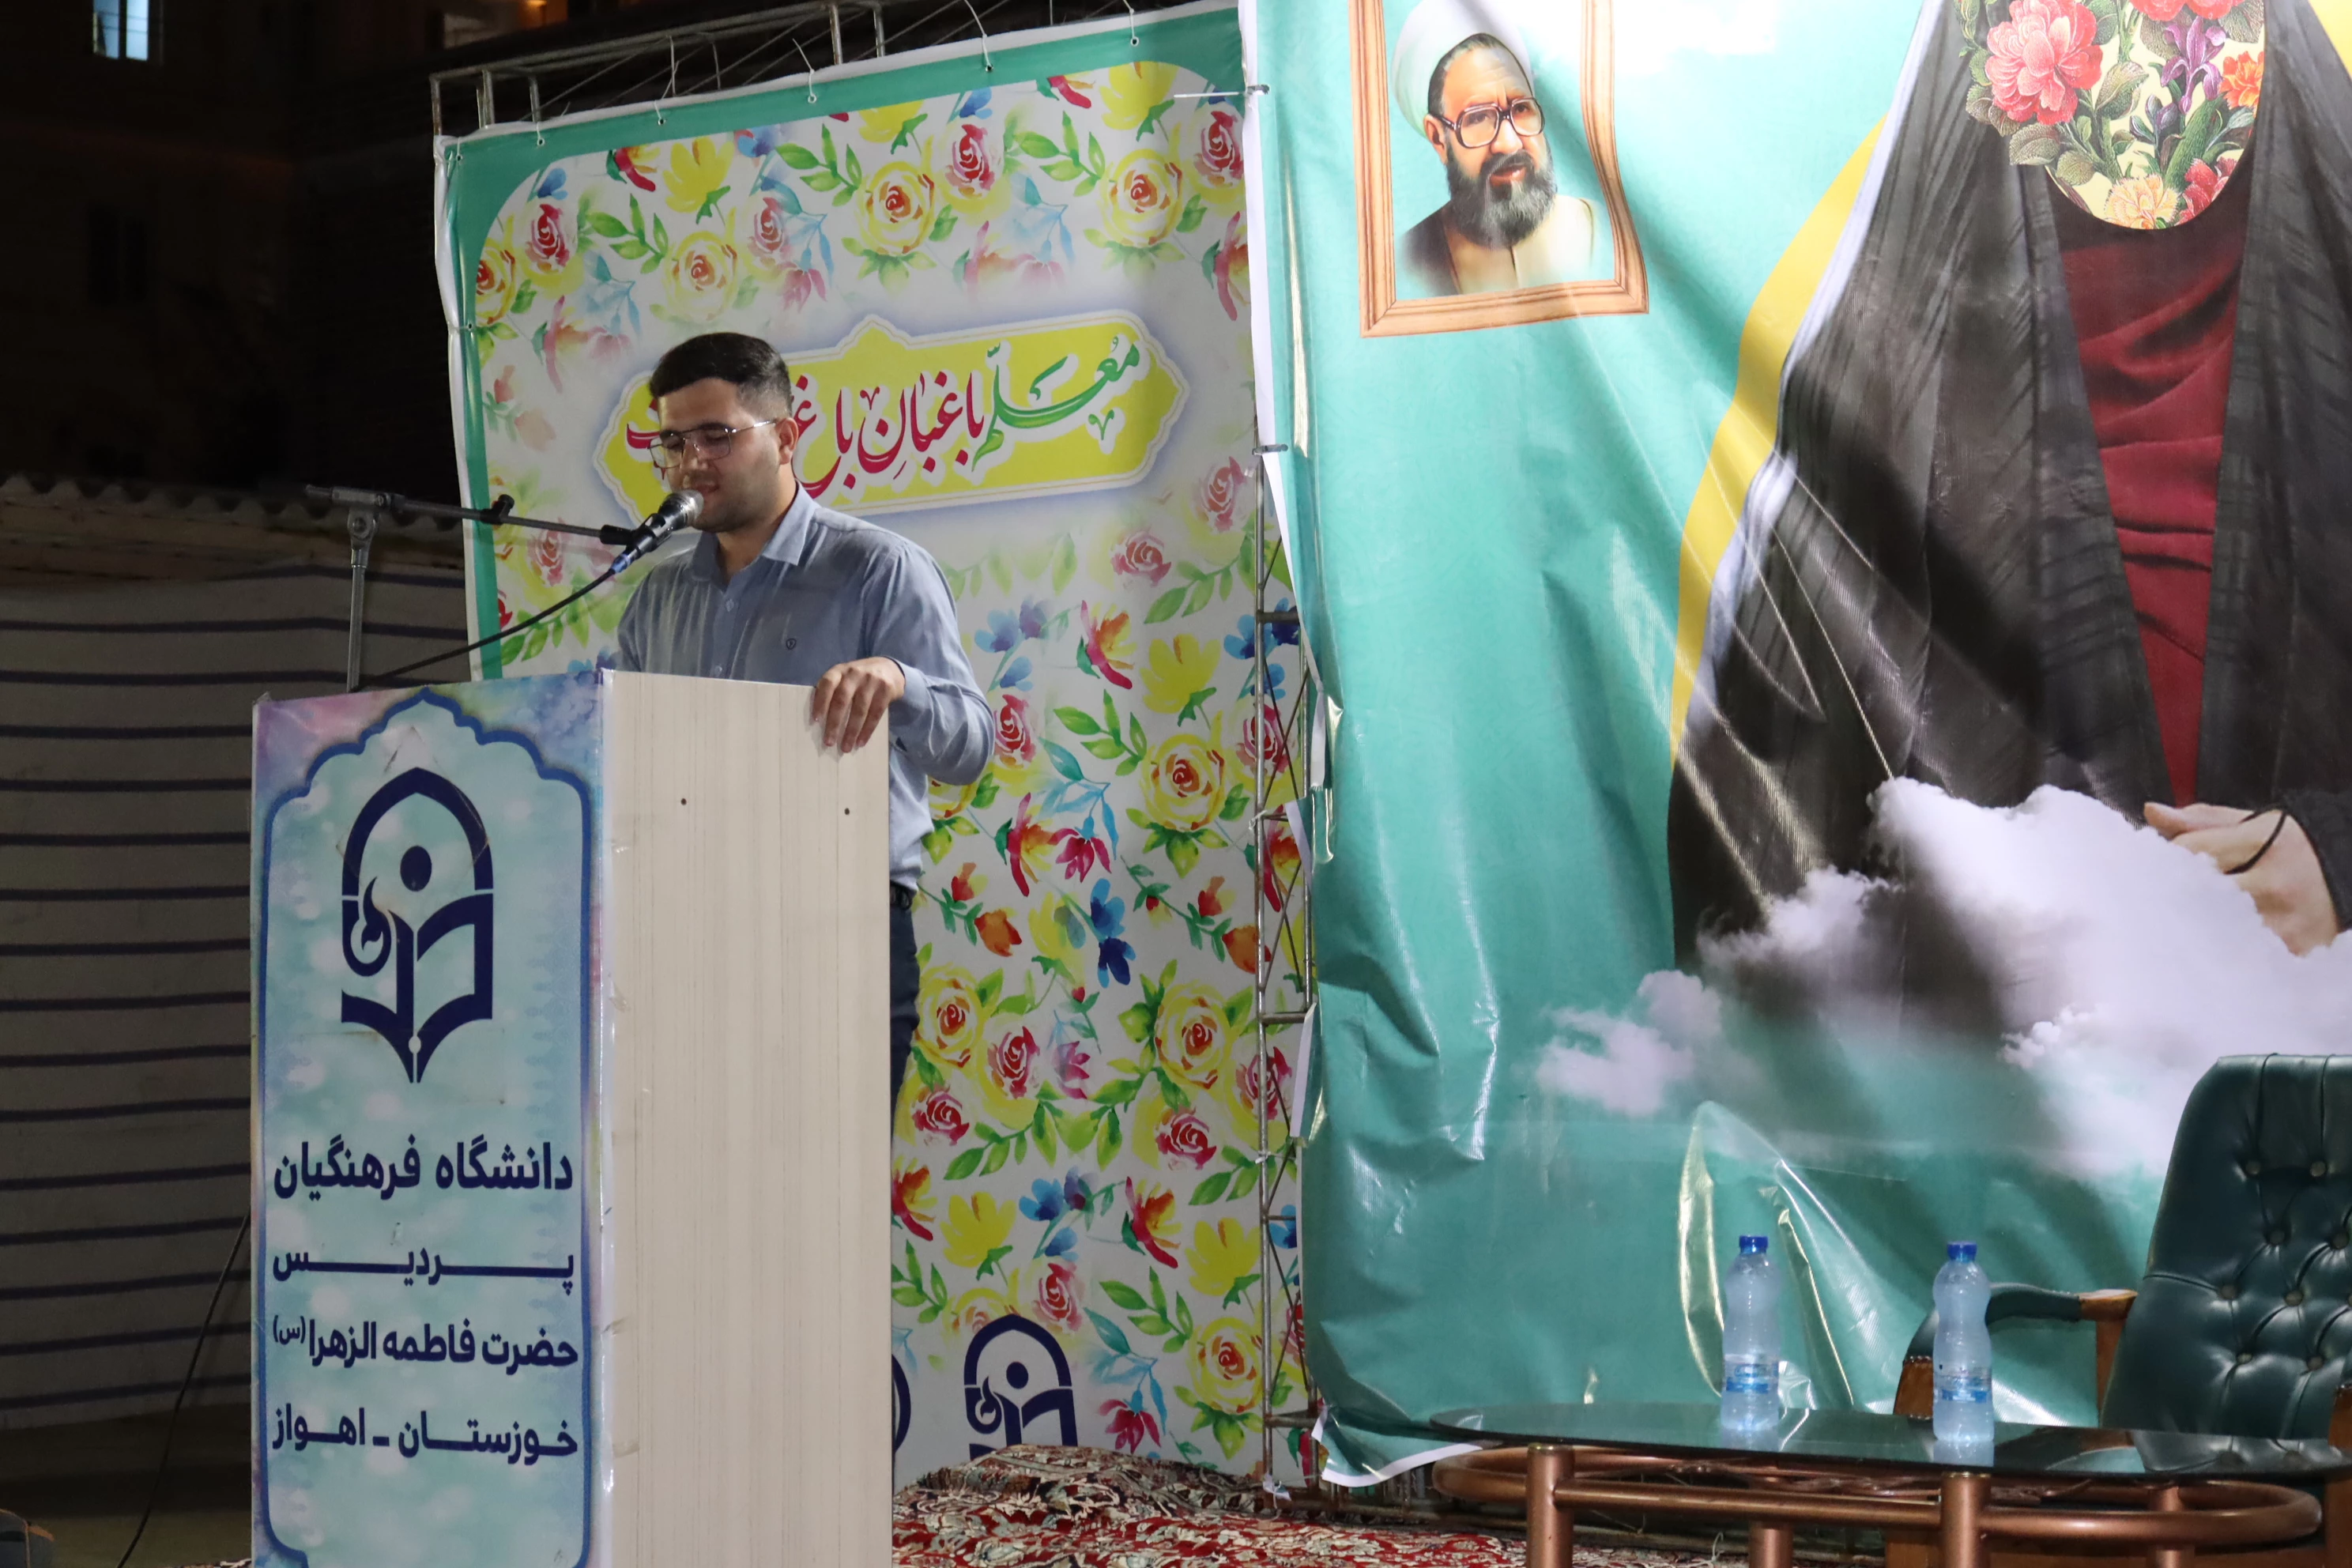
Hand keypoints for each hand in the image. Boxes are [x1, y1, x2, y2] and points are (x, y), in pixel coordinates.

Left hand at [809, 657, 905, 752]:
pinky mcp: (886, 690)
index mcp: (839, 671)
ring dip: (852, 731)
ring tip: (846, 747)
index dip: (820, 701)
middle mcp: (854, 674)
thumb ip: (833, 692)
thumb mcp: (844, 678)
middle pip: (842, 700)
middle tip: (829, 742)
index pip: (827, 684)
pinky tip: (861, 742)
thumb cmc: (859, 679)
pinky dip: (867, 730)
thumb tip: (820, 721)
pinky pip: (875, 714)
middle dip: (834, 723)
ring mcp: (871, 681)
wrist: (889, 668)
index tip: (815, 720)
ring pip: (859, 710)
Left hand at [2145, 801, 2339, 953]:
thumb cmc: (2291, 847)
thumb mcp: (2252, 824)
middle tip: (2150, 903)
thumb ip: (2201, 821)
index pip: (2191, 851)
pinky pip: (2239, 952)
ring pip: (2214, 927)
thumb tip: (2151, 812)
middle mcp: (2275, 882)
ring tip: (2175, 926)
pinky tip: (2208, 947)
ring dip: (2192, 926)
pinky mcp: (2291, 950)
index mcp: (2265, 841)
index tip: (2155, 867)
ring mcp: (2284, 920)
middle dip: (2172, 896)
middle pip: (2198, 892)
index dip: (2166, 859)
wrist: (2349, 874)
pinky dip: (2219, 949)